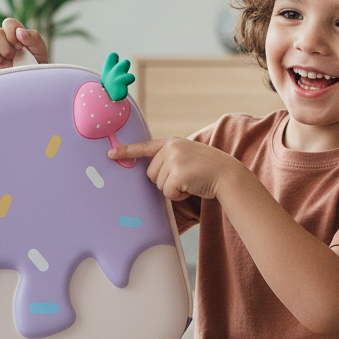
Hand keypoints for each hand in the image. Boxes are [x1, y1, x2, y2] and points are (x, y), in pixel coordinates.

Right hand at [0, 18, 48, 72]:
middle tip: (11, 57)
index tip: (20, 47)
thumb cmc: (33, 70)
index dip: (13, 32)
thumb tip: (19, 32)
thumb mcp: (39, 52)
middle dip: (5, 45)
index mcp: (14, 37)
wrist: (26, 90)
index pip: (8, 23)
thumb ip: (33, 37)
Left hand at [109, 137, 239, 201]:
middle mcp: (171, 148)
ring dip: (172, 189)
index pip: (145, 147)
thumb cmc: (208, 171)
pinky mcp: (177, 173)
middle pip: (150, 173)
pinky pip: (167, 192)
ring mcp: (174, 159)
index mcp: (172, 143)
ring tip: (190, 182)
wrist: (228, 175)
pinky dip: (178, 195)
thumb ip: (170, 160)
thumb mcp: (187, 157)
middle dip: (165, 181)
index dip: (126, 151)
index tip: (110, 154)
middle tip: (185, 178)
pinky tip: (191, 188)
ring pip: (158, 184)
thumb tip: (151, 176)